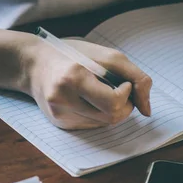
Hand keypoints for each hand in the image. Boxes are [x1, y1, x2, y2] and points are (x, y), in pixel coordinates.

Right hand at [27, 39, 151, 129]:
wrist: (34, 64)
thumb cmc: (74, 55)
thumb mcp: (108, 56)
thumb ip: (136, 77)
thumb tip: (148, 111)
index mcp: (73, 78)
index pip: (113, 102)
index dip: (126, 94)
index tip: (123, 83)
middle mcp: (63, 101)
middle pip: (112, 118)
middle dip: (124, 106)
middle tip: (119, 90)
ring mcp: (60, 116)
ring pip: (105, 124)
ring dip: (113, 110)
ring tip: (101, 92)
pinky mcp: (61, 125)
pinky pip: (93, 126)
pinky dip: (99, 114)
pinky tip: (88, 100)